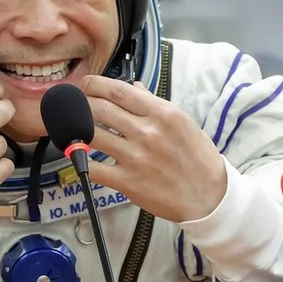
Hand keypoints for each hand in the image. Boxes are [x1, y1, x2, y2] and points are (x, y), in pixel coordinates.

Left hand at [81, 76, 227, 222]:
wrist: (209, 197)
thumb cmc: (198, 158)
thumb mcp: (182, 123)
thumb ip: (153, 103)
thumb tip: (133, 87)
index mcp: (162, 113)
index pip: (118, 90)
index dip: (94, 84)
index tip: (86, 84)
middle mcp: (146, 132)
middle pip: (99, 108)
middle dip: (81, 103)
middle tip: (75, 104)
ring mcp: (135, 157)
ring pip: (91, 134)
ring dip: (77, 128)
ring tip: (74, 126)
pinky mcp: (126, 181)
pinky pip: (91, 167)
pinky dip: (80, 158)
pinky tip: (78, 154)